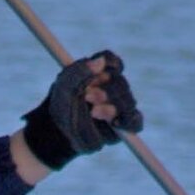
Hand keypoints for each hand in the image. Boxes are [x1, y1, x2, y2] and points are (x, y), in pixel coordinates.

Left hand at [21, 49, 142, 171]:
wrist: (58, 133)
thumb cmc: (61, 106)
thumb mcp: (64, 86)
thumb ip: (79, 71)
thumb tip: (100, 61)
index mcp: (98, 73)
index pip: (113, 62)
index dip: (110, 65)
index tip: (98, 72)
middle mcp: (111, 88)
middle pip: (121, 82)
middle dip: (106, 90)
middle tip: (87, 96)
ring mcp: (119, 106)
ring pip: (129, 101)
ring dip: (112, 106)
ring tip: (93, 113)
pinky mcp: (123, 125)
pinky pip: (136, 121)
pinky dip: (128, 121)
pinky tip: (113, 123)